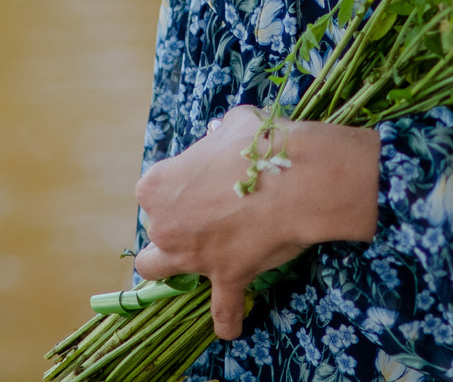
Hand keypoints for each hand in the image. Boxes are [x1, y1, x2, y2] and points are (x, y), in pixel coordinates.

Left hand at [133, 106, 379, 339]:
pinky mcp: (226, 278)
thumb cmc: (262, 145)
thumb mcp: (233, 125)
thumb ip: (219, 138)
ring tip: (193, 262)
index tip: (204, 181)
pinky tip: (232, 327)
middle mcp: (165, 224)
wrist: (298, 178)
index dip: (180, 185)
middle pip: (153, 229)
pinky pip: (222, 311)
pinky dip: (227, 320)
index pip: (155, 189)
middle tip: (204, 214)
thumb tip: (224, 140)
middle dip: (172, 224)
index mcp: (158, 183)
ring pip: (157, 270)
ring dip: (171, 268)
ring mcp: (192, 256)